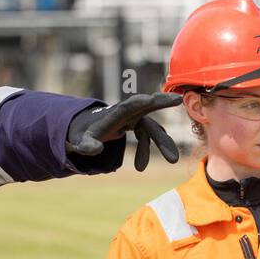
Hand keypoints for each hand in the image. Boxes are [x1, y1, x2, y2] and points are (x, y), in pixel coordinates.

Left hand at [66, 93, 181, 170]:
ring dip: (162, 142)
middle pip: (144, 108)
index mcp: (111, 116)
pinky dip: (155, 146)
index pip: (125, 108)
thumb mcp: (82, 142)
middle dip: (160, 102)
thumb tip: (96, 149)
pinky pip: (149, 134)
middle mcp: (125, 113)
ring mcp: (133, 117)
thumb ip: (87, 146)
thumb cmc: (85, 134)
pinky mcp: (138, 123)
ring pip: (151, 127)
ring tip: (172, 160)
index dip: (136, 104)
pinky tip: (159, 158)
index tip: (149, 99)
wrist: (89, 127)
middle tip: (177, 99)